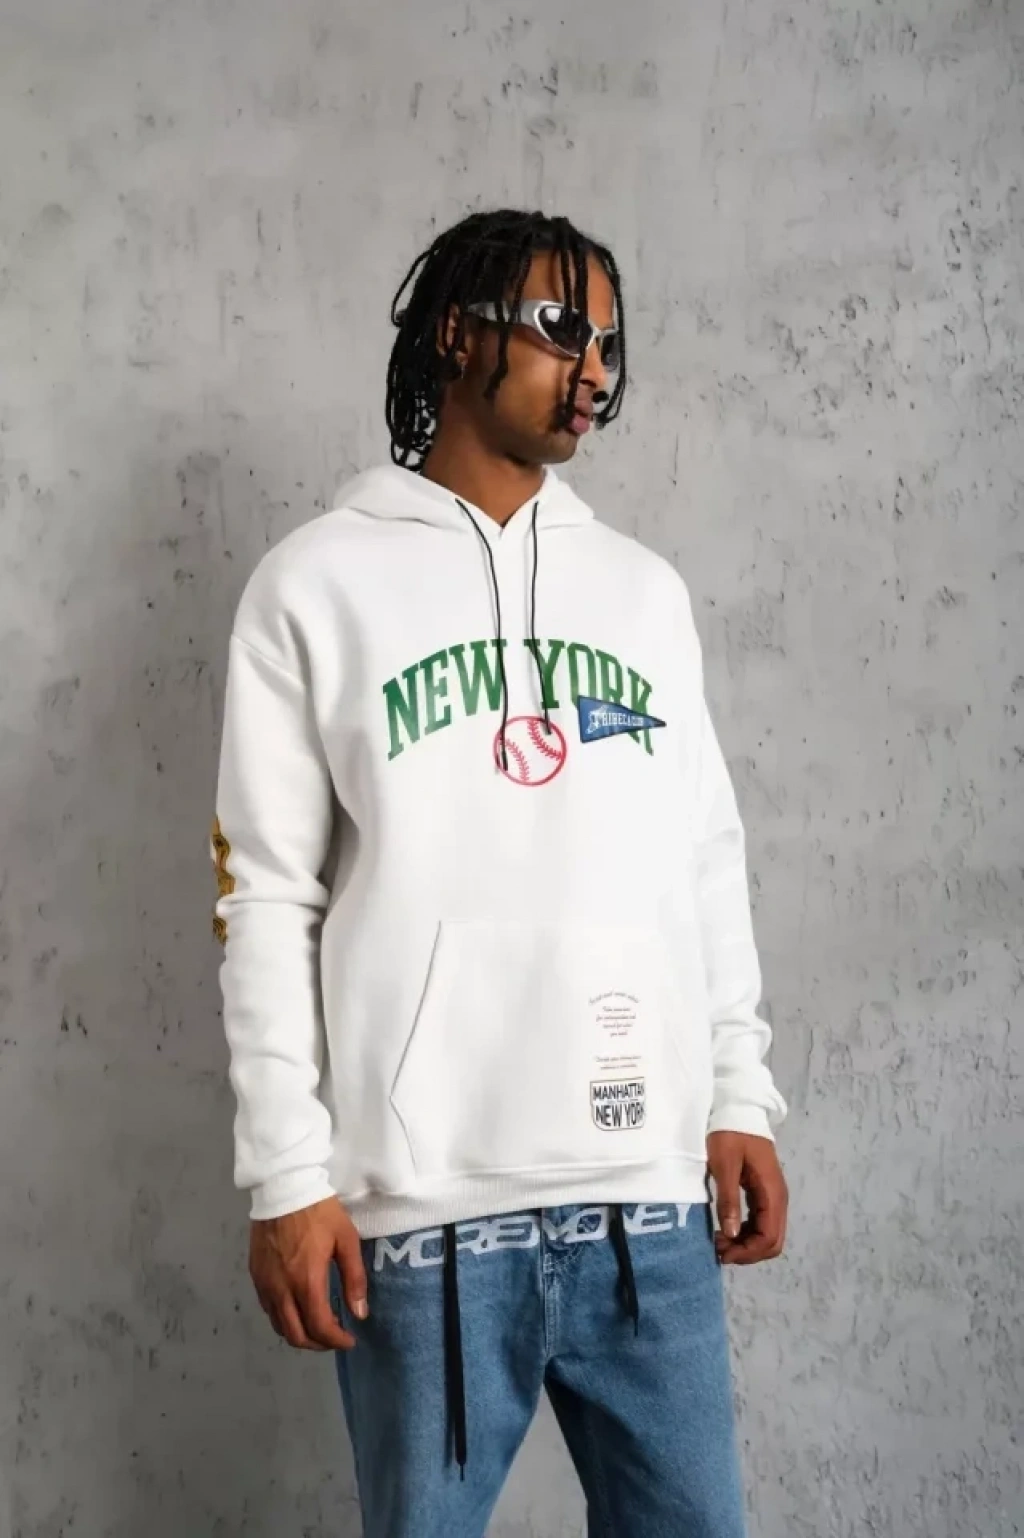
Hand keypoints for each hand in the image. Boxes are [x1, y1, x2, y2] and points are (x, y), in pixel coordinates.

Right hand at [249, 1196, 367, 1350]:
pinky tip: (298, 1308)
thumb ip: (353, 1279)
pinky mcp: (255, 1275)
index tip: (350, 1340)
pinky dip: (284, 1319)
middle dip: (317, 1344)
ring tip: (318, 1326)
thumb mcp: (346, 1240)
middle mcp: (281, 1290)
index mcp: (305, 1282)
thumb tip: (359, 1313)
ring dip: (299, 1334)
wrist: (283, 1187)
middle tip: (334, 1337)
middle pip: (295, 1335)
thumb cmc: (319, 1212)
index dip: (336, 1340)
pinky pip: (268, 1309)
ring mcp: (264, 1284)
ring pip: (279, 1326)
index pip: (319, 1328)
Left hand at [707, 1131, 787, 1264]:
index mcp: (772, 1193)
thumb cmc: (730, 1134)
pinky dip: (746, 1232)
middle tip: (719, 1248)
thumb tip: (731, 1234)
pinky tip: (727, 1229)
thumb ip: (729, 1199)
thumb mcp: (724, 1165)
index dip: (748, 1252)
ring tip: (719, 1241)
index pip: (769, 1237)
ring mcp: (772, 1196)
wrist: (739, 1109)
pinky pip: (760, 1222)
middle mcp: (778, 1199)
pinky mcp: (763, 1193)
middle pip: (772, 1241)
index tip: (722, 1253)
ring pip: (767, 1234)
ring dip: (746, 1244)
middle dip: (747, 1252)